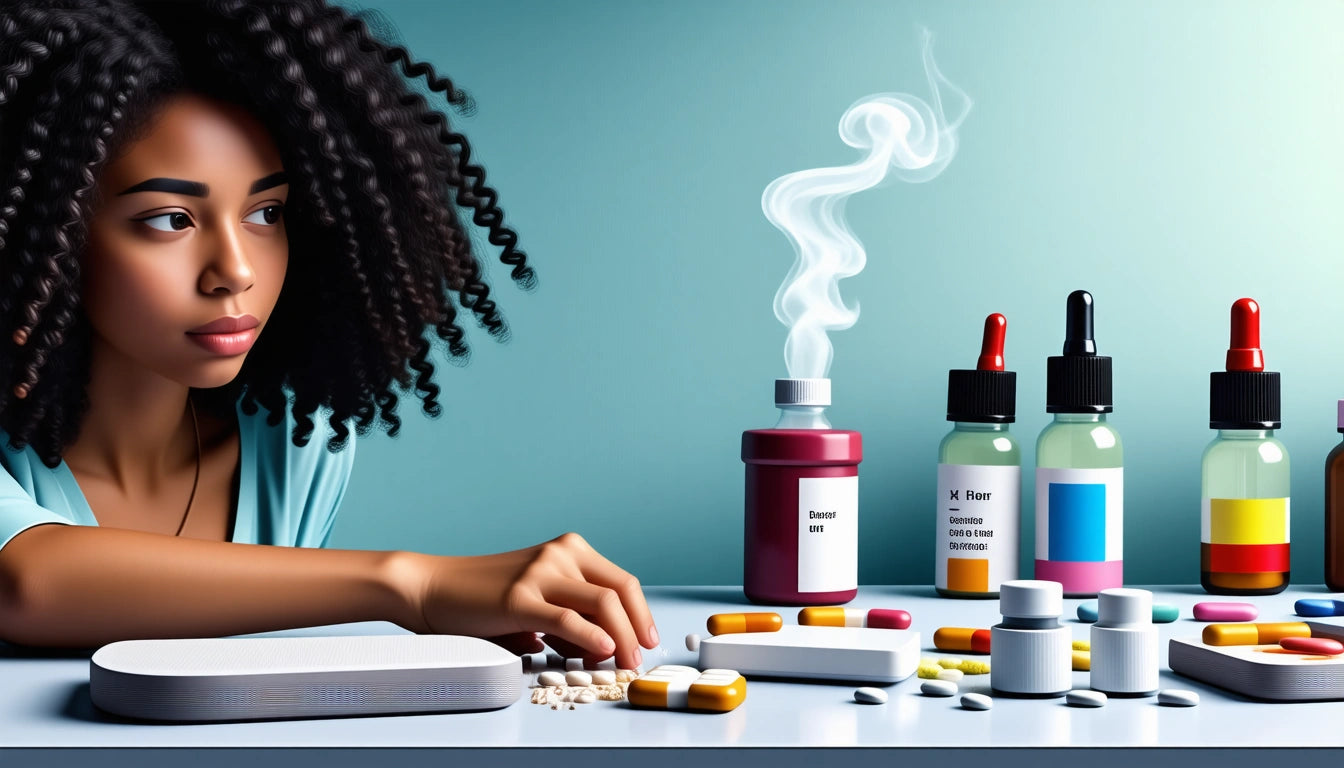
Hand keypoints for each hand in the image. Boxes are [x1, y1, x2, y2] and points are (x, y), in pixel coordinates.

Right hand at [404, 532, 657, 668]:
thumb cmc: (484, 599)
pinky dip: (591, 637)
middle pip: (619, 591)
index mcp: (568, 550)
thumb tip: (603, 647)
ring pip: (601, 603)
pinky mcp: (519, 598)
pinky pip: (567, 618)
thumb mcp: (537, 600)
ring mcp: (539, 573)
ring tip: (624, 662)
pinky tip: (602, 651)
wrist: (433, 588)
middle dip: (638, 628)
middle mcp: (559, 554)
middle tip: (640, 658)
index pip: (622, 581)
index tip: (648, 639)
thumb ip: (569, 616)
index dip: (641, 613)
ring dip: (622, 637)